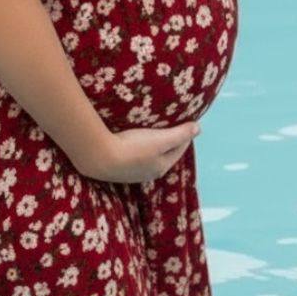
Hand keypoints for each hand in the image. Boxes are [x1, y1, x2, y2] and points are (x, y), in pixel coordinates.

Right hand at [78, 121, 199, 183]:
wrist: (98, 157)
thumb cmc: (133, 148)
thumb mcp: (160, 139)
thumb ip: (180, 134)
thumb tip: (198, 128)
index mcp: (161, 167)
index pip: (179, 149)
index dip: (185, 135)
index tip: (188, 122)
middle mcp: (147, 173)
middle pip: (164, 154)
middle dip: (169, 141)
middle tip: (172, 126)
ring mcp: (131, 173)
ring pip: (148, 156)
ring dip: (152, 145)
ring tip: (153, 132)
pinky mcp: (116, 168)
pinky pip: (133, 155)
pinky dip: (137, 147)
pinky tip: (131, 140)